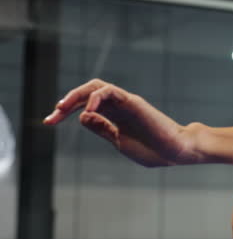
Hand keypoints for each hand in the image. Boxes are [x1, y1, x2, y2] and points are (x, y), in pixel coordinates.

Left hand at [43, 79, 193, 166]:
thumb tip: (83, 116)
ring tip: (62, 108)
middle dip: (66, 103)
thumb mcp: (120, 141)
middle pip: (87, 93)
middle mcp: (118, 107)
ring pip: (96, 87)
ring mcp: (125, 103)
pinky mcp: (132, 101)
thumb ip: (102, 129)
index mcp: (114, 117)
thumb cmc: (153, 151)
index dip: (65, 112)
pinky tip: (87, 109)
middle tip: (52, 116)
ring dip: (76, 95)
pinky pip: (109, 91)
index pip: (85, 107)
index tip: (49, 122)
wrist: (176, 150)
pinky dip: (95, 96)